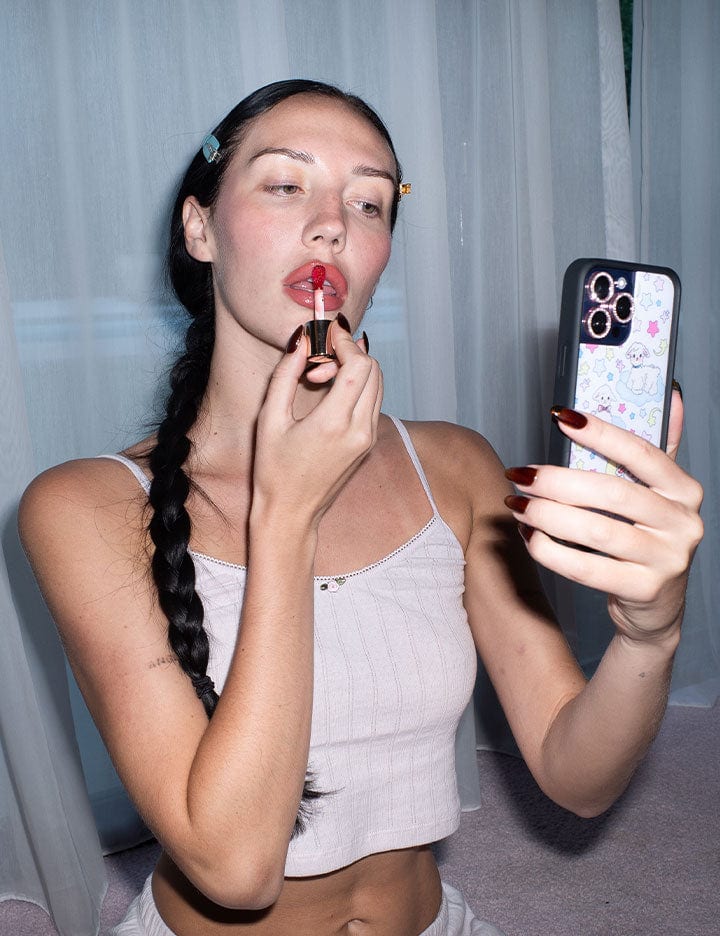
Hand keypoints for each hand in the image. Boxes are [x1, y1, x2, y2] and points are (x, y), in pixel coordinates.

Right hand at [252, 321, 381, 526]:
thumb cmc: (273, 470)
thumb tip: (301, 341)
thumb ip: (286, 375)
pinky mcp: (369, 444)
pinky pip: (374, 402)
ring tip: (322, 377)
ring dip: (356, 369)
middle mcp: (359, 430)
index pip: (359, 365)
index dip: (346, 342)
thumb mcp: (269, 420)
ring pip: (378, 384)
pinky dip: (360, 386)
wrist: (291, 514)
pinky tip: (332, 393)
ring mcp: (368, 438)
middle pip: (374, 370)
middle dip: (350, 353)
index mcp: (334, 423)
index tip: (328, 333)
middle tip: (320, 359)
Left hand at [505, 390, 703, 642]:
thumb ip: (660, 450)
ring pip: (597, 531)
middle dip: (558, 482)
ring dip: (547, 516)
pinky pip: (587, 569)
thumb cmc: (646, 539)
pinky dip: (551, 551)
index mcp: (685, 490)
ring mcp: (666, 560)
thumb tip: (672, 394)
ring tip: (516, 505)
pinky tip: (529, 537)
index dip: (600, 433)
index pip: (642, 453)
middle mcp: (683, 523)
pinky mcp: (644, 590)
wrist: (655, 607)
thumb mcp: (659, 495)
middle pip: (612, 494)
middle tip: (520, 474)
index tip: (559, 416)